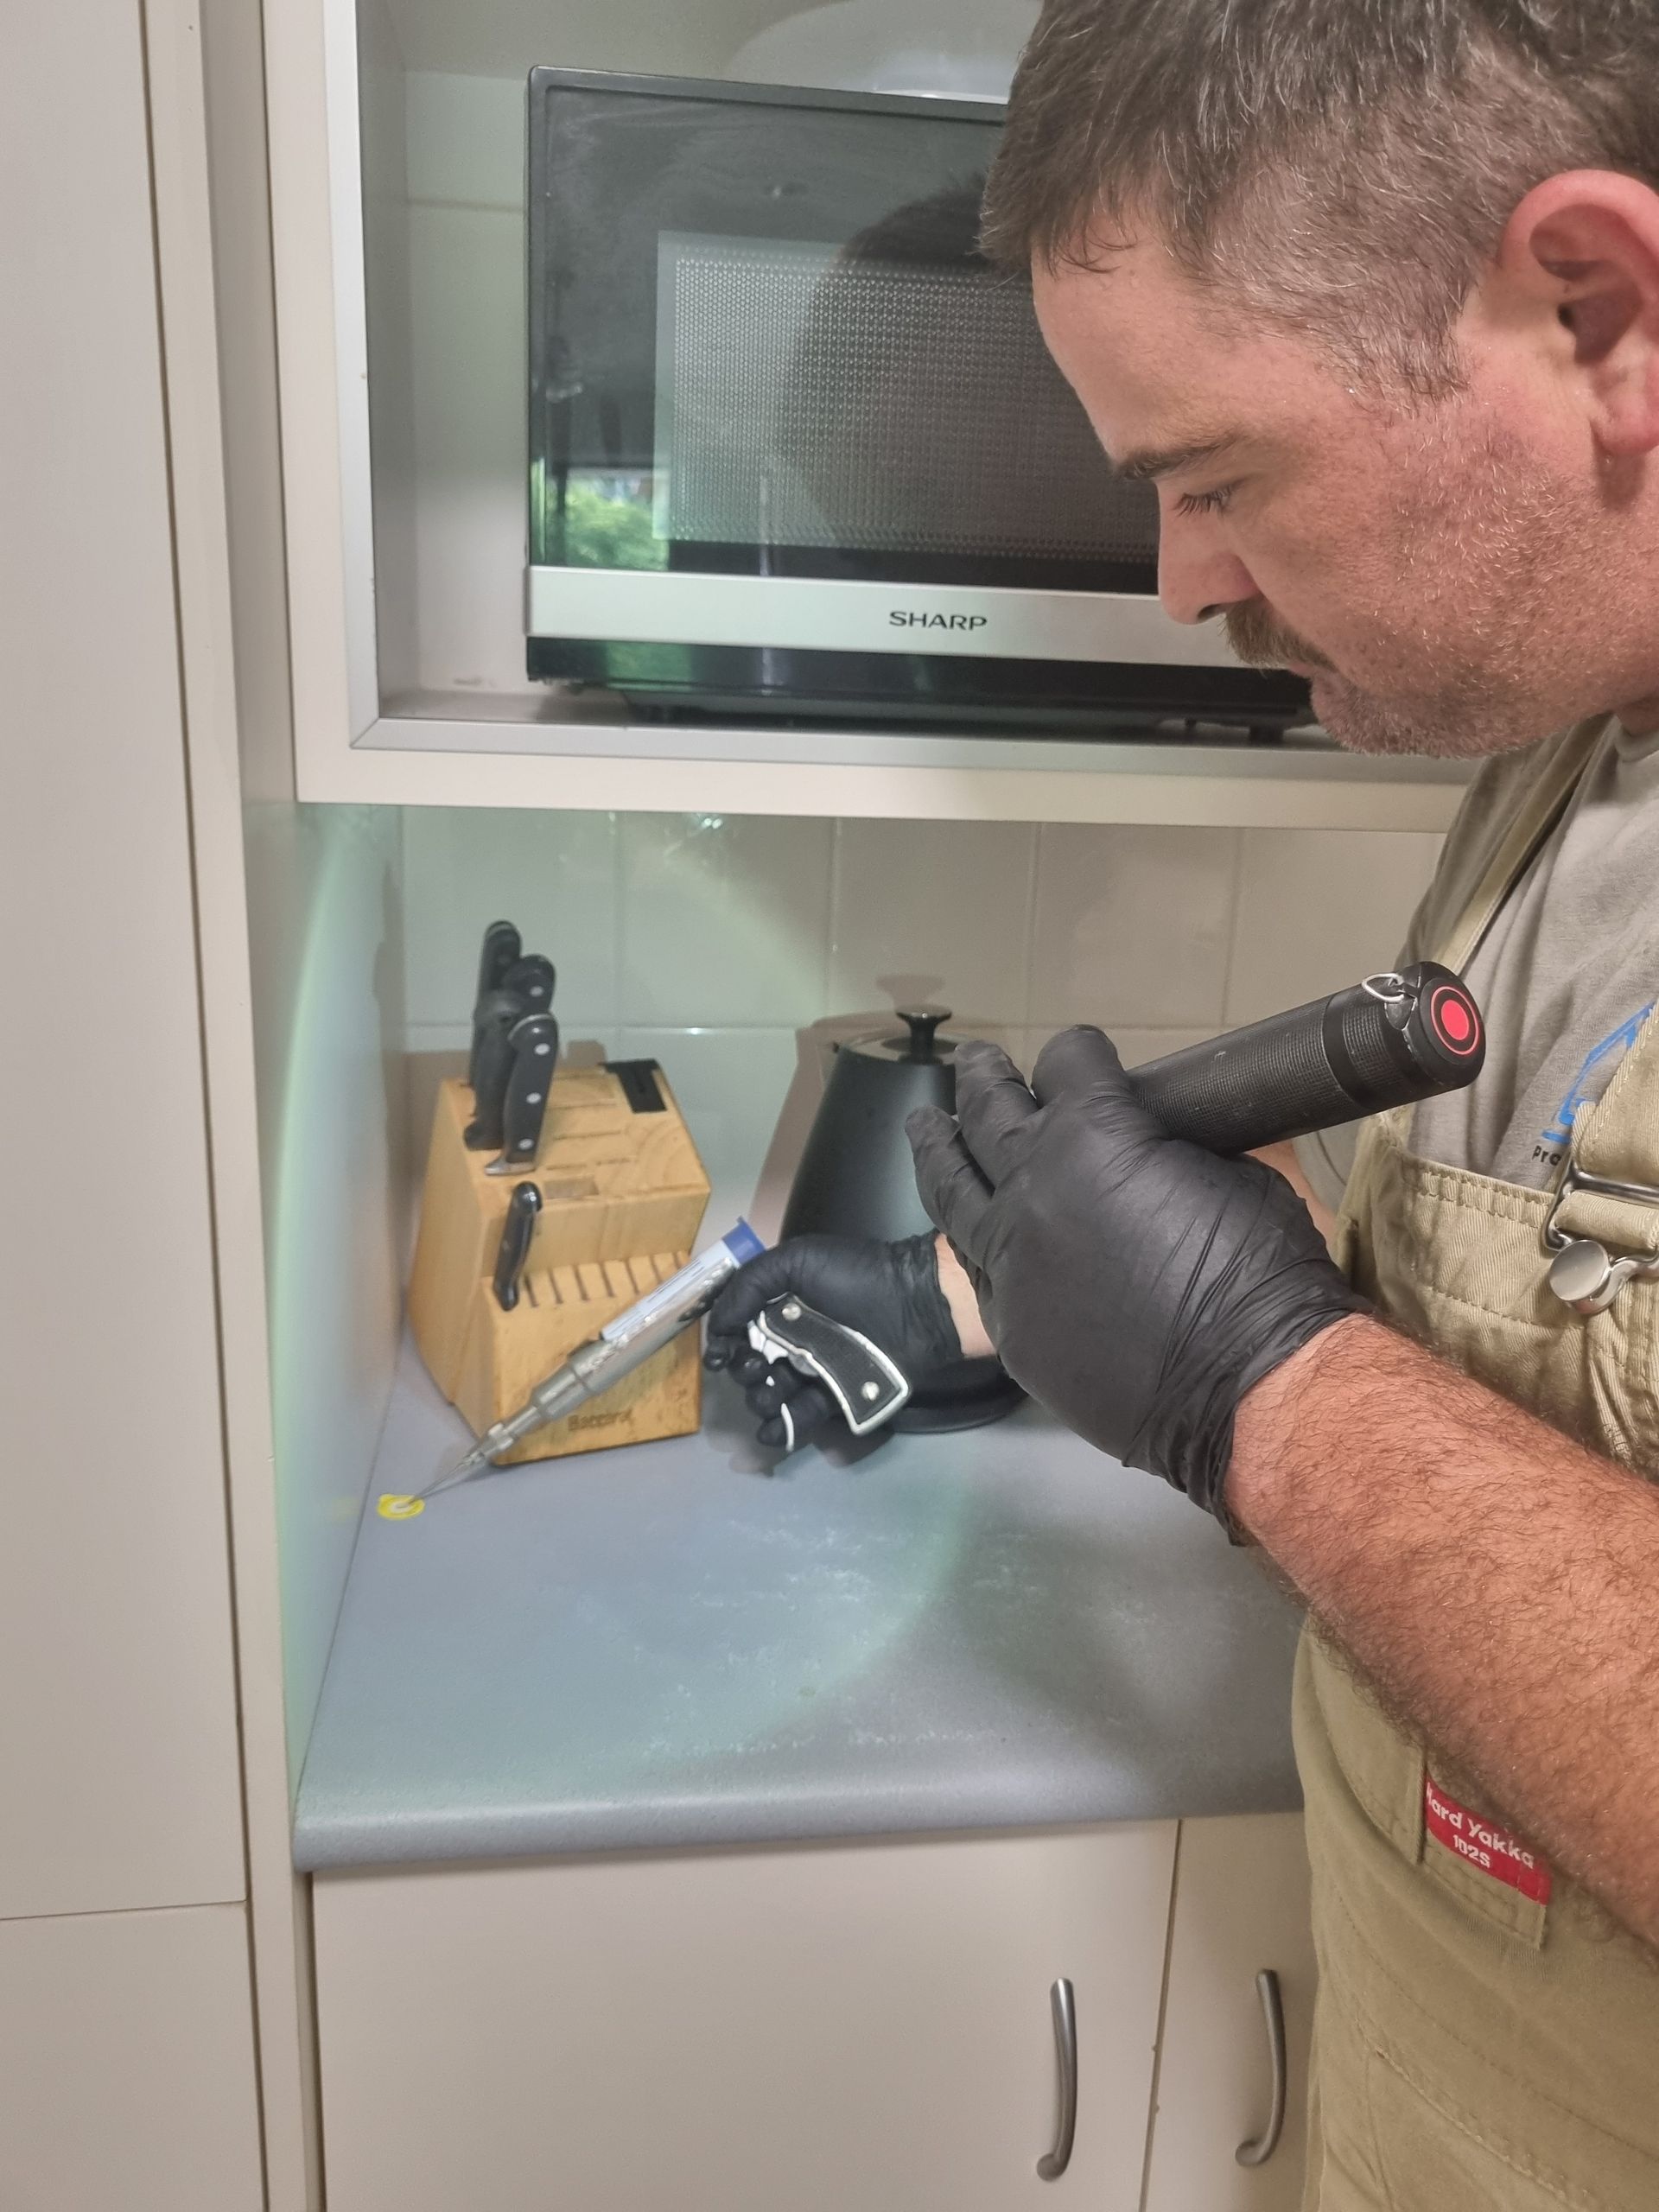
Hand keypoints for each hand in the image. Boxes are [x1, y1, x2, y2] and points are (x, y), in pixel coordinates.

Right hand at [704, 1233, 965, 1450]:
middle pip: (751, 1366)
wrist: (913, 1304)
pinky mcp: (836, 1397)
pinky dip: (782, 1429)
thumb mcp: (796, 1260)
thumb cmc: (855, 1276)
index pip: (739, 1330)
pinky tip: (771, 1430)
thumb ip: (749, 1284)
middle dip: (744, 1371)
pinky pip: (801, 1417)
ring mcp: (814, 1371)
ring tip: (772, 1393)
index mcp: (780, 1306)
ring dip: (761, 1399)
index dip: (724, 1344)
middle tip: (757, 1366)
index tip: (719, 1354)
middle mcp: (793, 1339)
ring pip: (772, 1395)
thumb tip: (718, 1325)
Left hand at [906, 1029, 1368, 1524]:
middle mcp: (1030, 1185)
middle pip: (988, 1109)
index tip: (1086, 1057)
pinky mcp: (1007, 1323)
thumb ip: (1181, 1147)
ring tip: (927, 1122)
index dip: (1080, 1054)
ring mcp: (1008, 1259)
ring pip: (951, 1186)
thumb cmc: (1263, 1272)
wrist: (1248, 1389)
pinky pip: (976, 1266)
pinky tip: (968, 1226)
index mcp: (1092, 1132)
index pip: (1065, 1061)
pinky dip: (973, 1236)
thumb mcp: (1241, 1173)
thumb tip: (1165, 1144)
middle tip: (979, 1061)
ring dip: (938, 1145)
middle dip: (985, 1077)